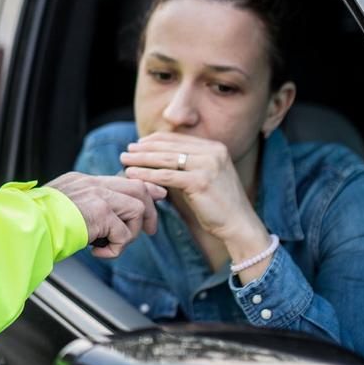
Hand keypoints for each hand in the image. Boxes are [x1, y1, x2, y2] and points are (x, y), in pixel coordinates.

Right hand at [46, 172, 166, 258]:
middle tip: (148, 231)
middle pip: (137, 187)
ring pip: (136, 209)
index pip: (121, 178)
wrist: (25, 226)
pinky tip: (97, 252)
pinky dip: (115, 249)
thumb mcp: (62, 208)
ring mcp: (98, 196)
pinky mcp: (101, 213)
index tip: (158, 195)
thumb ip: (82, 207)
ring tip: (108, 245)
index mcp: (82, 181)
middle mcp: (92, 184)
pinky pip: (124, 234)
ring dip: (128, 234)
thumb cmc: (37, 224)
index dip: (144, 189)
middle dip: (149, 211)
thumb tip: (101, 224)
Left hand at [120, 132, 268, 255]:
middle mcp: (213, 152)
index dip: (155, 140)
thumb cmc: (219, 204)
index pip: (178, 139)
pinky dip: (146, 174)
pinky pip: (166, 176)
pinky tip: (132, 174)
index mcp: (215, 147)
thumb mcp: (207, 176)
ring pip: (165, 159)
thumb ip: (190, 163)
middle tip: (126, 150)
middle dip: (144, 148)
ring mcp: (208, 165)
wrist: (239, 225)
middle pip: (169, 147)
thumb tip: (159, 155)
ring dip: (141, 159)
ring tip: (124, 160)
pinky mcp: (200, 181)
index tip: (138, 144)